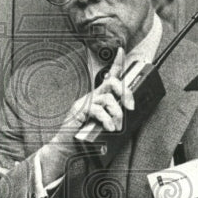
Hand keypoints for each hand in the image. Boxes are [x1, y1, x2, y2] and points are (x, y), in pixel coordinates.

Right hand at [39, 47, 134, 179]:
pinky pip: (98, 110)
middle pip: (112, 82)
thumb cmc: (84, 136)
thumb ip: (112, 116)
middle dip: (125, 93)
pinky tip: (110, 128)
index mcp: (98, 96)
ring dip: (117, 113)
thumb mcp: (102, 124)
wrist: (66, 147)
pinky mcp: (80, 110)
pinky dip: (107, 120)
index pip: (109, 76)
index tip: (121, 50)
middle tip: (130, 107)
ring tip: (118, 126)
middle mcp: (92, 96)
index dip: (116, 62)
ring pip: (108, 98)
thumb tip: (126, 116)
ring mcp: (85, 102)